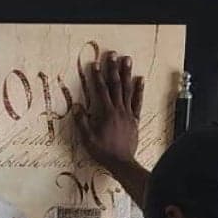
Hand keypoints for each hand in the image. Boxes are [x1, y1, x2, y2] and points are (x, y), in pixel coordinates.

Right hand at [75, 52, 144, 170]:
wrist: (122, 162)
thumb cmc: (104, 152)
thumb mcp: (88, 139)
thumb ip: (82, 122)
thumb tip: (76, 107)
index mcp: (106, 113)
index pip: (101, 90)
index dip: (97, 76)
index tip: (94, 64)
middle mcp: (118, 110)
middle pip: (115, 85)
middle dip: (113, 69)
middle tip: (112, 55)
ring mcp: (128, 113)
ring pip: (127, 90)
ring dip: (126, 74)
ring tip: (127, 60)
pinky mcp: (134, 119)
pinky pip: (137, 102)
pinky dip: (139, 90)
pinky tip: (140, 79)